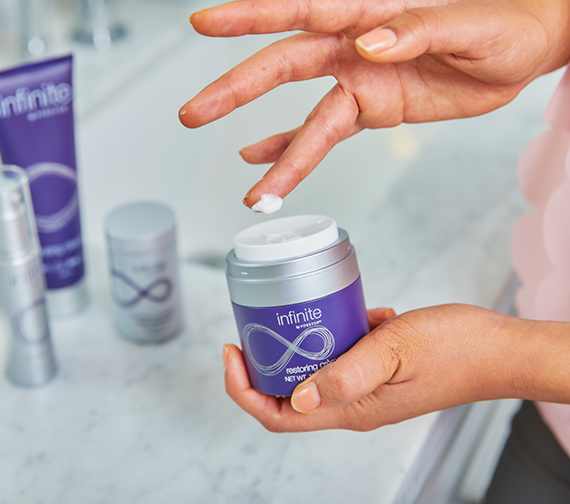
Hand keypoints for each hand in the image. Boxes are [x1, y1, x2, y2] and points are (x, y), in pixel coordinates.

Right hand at [179, 0, 552, 206]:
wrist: (517, 54)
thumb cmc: (498, 29)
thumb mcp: (470, 25)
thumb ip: (417, 31)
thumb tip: (366, 45)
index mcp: (371, 12)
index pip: (301, 10)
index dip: (250, 17)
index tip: (205, 24)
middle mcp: (353, 46)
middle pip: (283, 67)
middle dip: (236, 90)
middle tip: (193, 112)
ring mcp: (358, 80)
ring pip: (304, 119)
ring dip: (274, 152)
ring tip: (248, 186)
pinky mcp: (370, 110)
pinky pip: (324, 134)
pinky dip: (294, 151)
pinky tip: (265, 165)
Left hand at [223, 304, 533, 431]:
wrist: (497, 348)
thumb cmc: (455, 350)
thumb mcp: (394, 352)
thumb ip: (346, 374)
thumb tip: (296, 398)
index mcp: (351, 408)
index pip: (278, 416)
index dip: (243, 389)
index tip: (232, 351)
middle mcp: (353, 403)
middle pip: (287, 395)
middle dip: (264, 364)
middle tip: (257, 327)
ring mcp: (366, 386)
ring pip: (315, 372)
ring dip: (304, 345)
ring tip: (304, 313)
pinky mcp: (379, 370)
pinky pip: (344, 354)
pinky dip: (340, 332)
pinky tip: (357, 312)